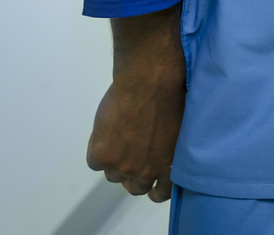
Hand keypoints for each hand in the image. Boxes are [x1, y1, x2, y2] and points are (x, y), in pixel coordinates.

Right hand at [85, 7, 185, 202]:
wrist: (150, 81)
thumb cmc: (172, 96)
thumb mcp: (179, 130)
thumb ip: (169, 149)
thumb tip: (163, 153)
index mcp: (169, 166)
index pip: (160, 193)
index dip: (155, 188)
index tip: (153, 183)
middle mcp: (145, 172)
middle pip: (134, 187)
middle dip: (133, 175)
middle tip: (133, 157)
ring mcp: (121, 166)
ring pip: (112, 175)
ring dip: (115, 162)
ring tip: (120, 139)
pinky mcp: (101, 155)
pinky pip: (95, 162)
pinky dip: (98, 150)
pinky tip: (106, 132)